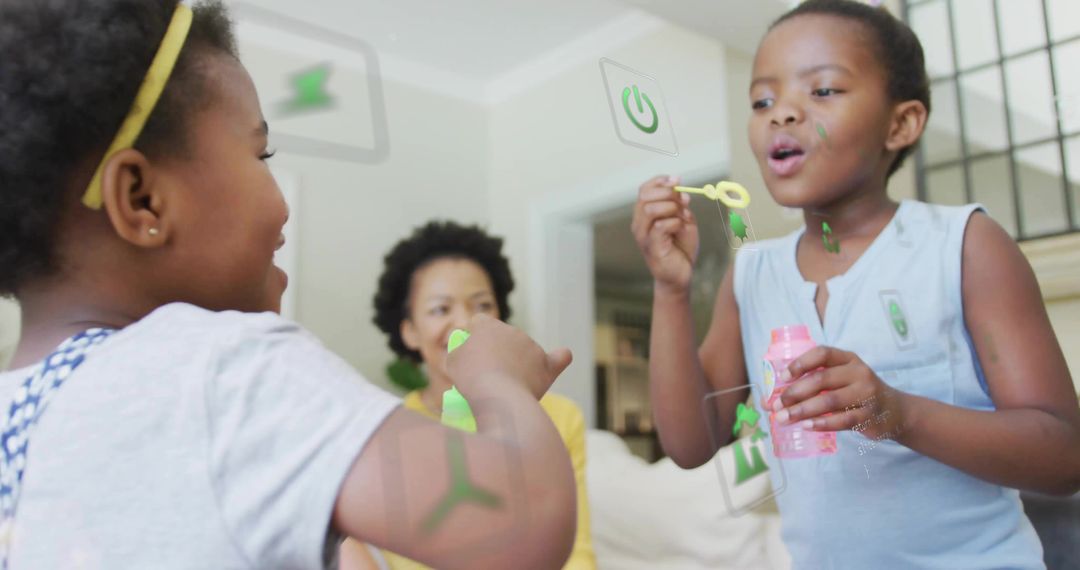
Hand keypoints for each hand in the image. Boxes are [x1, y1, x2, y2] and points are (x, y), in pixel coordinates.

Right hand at [444, 314, 572, 400]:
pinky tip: (562, 357)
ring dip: (518, 361)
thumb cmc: (472, 378)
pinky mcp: (546, 364)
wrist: (498, 395)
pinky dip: (558, 358)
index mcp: (488, 326)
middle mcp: (513, 331)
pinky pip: (559, 357)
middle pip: (504, 337)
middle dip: (498, 351)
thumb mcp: (453, 363)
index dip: (474, 335)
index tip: (471, 352)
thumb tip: (466, 352)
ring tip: (507, 385)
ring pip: (525, 350)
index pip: (480, 322)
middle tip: (488, 374)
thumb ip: (459, 352)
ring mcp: (532, 346)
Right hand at [630, 175, 698, 294]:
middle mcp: (639, 224)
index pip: (644, 190)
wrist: (681, 275)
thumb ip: (680, 205)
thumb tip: (680, 190)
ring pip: (650, 209)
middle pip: (645, 196)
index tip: (676, 180)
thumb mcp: (684, 220)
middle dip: (668, 193)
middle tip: (683, 201)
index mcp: (644, 215)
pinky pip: (661, 226)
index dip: (659, 181)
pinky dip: (675, 222)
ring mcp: (643, 236)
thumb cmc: (681, 248)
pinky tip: (681, 228)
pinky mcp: (652, 247)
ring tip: (682, 216)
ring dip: (671, 207)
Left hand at [772, 347, 907, 440]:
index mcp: (847, 359)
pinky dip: (822, 423)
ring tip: (784, 419)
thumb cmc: (854, 393)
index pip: (822, 353)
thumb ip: (806, 387)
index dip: (800, 363)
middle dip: (795, 393)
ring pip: (830, 401)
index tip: (782, 377)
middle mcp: (858, 372)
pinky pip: (842, 420)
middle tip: (776, 406)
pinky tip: (806, 426)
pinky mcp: (869, 415)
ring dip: (803, 410)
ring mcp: (866, 394)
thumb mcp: (837, 382)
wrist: (893, 411)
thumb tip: (766, 402)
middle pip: (821, 379)